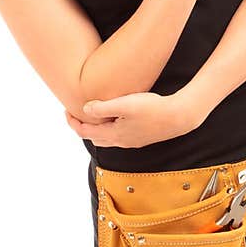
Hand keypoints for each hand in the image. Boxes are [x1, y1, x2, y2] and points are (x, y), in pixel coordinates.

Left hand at [63, 88, 199, 148]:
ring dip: (97, 128)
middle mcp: (121, 141)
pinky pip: (119, 136)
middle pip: (94, 138)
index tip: (66, 110)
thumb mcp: (125, 104)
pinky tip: (116, 118)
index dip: (73, 122)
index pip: (85, 132)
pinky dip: (110, 129)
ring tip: (94, 115)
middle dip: (83, 127)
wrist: (179, 117)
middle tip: (77, 113)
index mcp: (114, 134)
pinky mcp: (142, 138)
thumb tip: (85, 109)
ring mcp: (132, 141)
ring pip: (107, 138)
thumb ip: (102, 107)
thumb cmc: (152, 108)